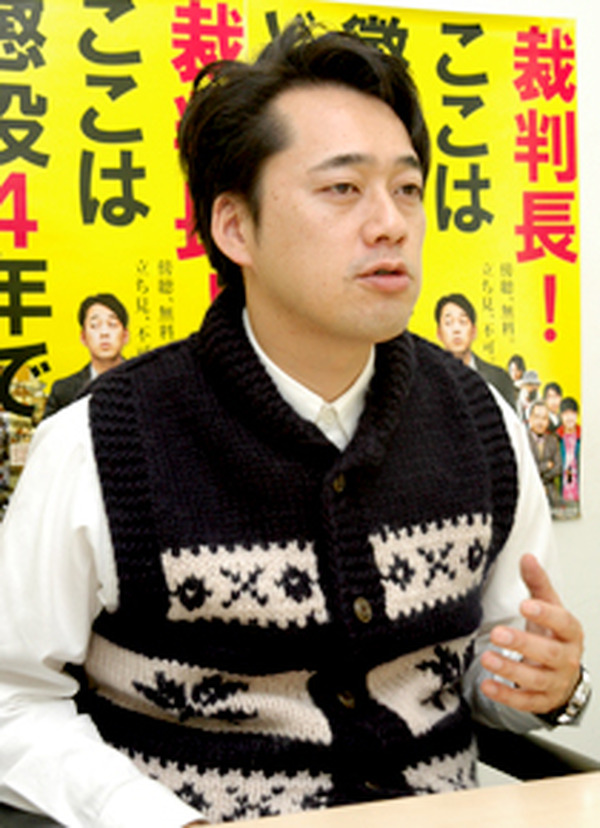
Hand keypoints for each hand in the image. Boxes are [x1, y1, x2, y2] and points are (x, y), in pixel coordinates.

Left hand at [480, 553, 582, 714]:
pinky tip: (488, 686)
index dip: (546, 614)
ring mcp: (555, 681)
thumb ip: (537, 583)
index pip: (563, 623)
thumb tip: (527, 557)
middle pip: (549, 653)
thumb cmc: (552, 634)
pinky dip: (506, 695)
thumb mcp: (548, 606)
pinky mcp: (542, 700)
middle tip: (497, 634)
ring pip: (536, 679)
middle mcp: (567, 658)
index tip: (525, 605)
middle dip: (523, 644)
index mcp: (570, 632)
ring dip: (510, 670)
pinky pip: (525, 701)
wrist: (563, 672)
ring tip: (487, 658)